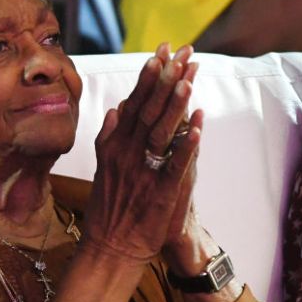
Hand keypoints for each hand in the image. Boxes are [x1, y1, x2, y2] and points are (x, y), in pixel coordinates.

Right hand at [81, 43, 200, 263]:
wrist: (110, 249)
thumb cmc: (109, 210)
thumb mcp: (103, 169)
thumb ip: (109, 138)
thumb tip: (115, 110)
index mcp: (114, 146)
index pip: (134, 104)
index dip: (148, 77)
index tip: (160, 53)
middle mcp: (126, 155)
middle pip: (149, 110)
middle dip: (166, 80)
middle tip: (180, 53)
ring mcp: (142, 173)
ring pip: (161, 132)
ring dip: (175, 104)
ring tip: (188, 78)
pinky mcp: (159, 192)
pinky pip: (175, 164)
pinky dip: (187, 144)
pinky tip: (199, 126)